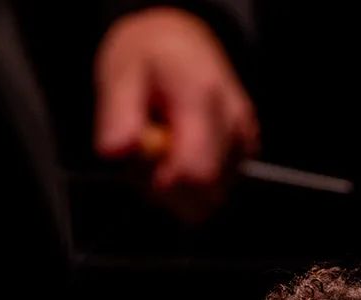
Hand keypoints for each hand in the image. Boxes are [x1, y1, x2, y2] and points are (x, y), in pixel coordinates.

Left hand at [94, 8, 259, 221]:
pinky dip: (189, 183)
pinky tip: (177, 153)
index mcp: (203, 96)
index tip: (140, 164)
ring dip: (176, 187)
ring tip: (160, 149)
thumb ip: (118, 114)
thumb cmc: (151, 56)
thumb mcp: (120, 72)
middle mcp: (234, 121)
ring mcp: (243, 139)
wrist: (182, 41)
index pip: (196, 173)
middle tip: (145, 152)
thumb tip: (115, 150)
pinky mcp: (244, 152)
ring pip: (209, 198)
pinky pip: (214, 191)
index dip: (162, 184)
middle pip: (204, 194)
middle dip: (166, 187)